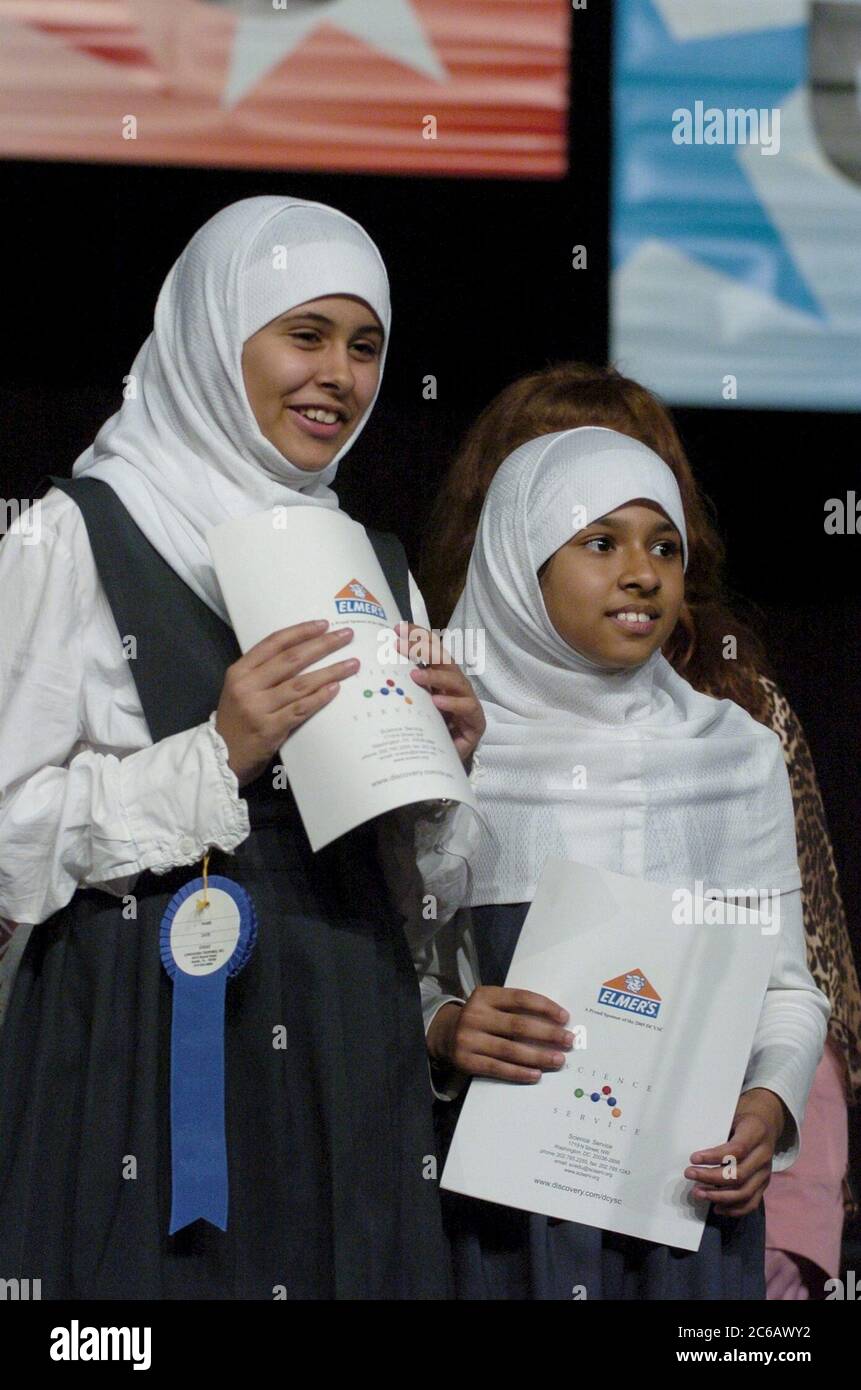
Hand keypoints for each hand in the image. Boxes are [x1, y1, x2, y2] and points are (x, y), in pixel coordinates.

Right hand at [215, 619, 358, 787]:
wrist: (220, 757)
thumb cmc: (235, 721)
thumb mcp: (239, 690)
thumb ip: (262, 673)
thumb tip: (302, 653)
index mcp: (239, 671)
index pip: (274, 643)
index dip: (300, 632)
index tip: (323, 624)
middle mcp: (248, 686)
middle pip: (292, 659)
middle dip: (322, 645)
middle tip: (346, 636)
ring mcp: (258, 708)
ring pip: (301, 684)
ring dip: (330, 671)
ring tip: (352, 664)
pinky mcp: (270, 729)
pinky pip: (301, 709)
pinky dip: (320, 697)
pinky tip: (336, 688)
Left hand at [394, 620, 484, 763]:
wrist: (446, 760)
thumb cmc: (429, 729)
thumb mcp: (412, 705)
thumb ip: (402, 688)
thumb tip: (374, 670)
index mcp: (440, 677)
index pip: (431, 650)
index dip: (417, 636)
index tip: (397, 628)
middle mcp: (455, 684)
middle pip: (442, 659)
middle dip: (422, 648)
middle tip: (399, 644)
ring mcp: (467, 700)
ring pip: (455, 680)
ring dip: (434, 676)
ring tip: (415, 675)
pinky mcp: (475, 720)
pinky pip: (465, 707)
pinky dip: (451, 703)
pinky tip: (436, 702)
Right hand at [427, 987, 572, 1082]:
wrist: (445, 1035)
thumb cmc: (481, 1019)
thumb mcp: (492, 1004)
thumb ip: (515, 1009)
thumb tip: (555, 1022)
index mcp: (484, 995)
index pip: (520, 999)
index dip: (544, 1007)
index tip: (564, 1017)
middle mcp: (475, 1015)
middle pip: (518, 1025)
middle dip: (548, 1034)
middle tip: (568, 1040)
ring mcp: (469, 1039)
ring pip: (511, 1050)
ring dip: (538, 1056)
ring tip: (558, 1060)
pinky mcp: (466, 1061)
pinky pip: (498, 1068)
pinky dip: (519, 1072)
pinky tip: (536, 1074)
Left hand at [683, 1087, 787, 1216]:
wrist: (766, 1123)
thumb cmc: (742, 1118)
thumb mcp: (732, 1115)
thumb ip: (718, 1130)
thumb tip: (693, 1145)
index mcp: (756, 1133)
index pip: (736, 1150)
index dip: (714, 1156)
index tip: (693, 1158)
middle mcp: (764, 1155)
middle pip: (739, 1174)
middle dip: (711, 1178)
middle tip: (689, 1174)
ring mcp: (766, 1172)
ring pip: (744, 1192)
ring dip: (719, 1196)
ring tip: (698, 1193)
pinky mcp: (765, 1184)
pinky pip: (752, 1202)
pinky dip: (734, 1209)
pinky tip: (716, 1207)